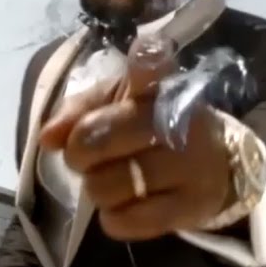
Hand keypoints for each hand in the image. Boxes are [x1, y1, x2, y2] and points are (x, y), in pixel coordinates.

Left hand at [38, 34, 231, 241]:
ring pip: (109, 185)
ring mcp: (190, 166)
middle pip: (102, 137)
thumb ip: (78, 112)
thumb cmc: (151, 128)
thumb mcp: (116, 104)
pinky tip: (125, 205)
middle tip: (84, 156)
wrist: (217, 168)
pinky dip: (114, 217)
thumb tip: (48, 137)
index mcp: (158, 86)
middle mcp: (179, 122)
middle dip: (80, 152)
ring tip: (112, 180)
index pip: (153, 66)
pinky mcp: (192, 207)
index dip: (147, 58)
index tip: (147, 45)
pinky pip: (128, 220)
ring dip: (97, 187)